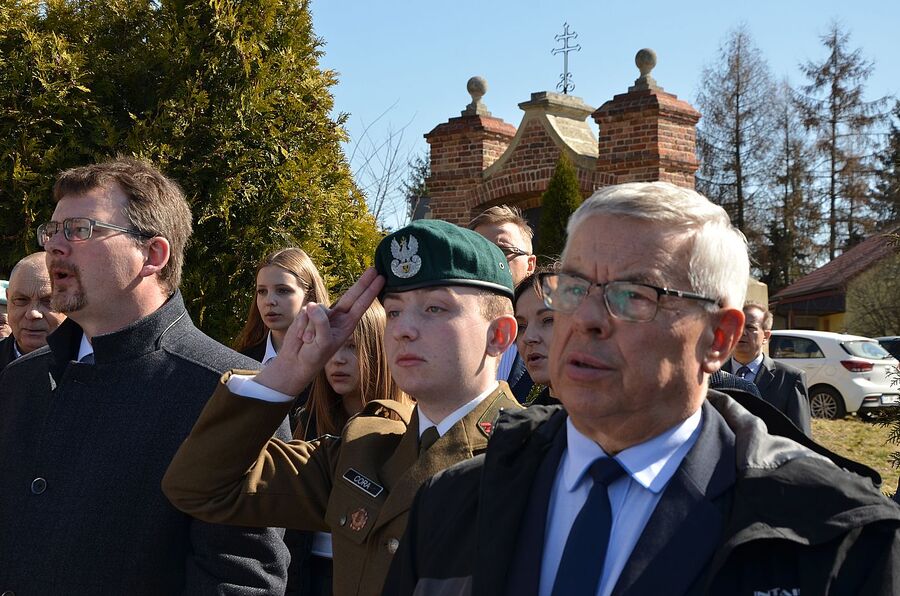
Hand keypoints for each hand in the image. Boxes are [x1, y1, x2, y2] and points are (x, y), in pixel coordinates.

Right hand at [254, 268, 384, 395]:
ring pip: (318, 308)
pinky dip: (301, 325)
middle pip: (351, 296)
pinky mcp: (307, 313)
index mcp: (347, 325)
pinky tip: (301, 336)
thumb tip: (314, 305)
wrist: (295, 362)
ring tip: (308, 341)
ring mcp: (322, 314)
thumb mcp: (323, 343)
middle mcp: (337, 317)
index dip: (370, 291)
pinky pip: (305, 311)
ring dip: (311, 327)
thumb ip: (321, 323)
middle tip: (374, 269)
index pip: (361, 305)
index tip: (381, 279)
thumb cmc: (314, 356)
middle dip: (362, 282)